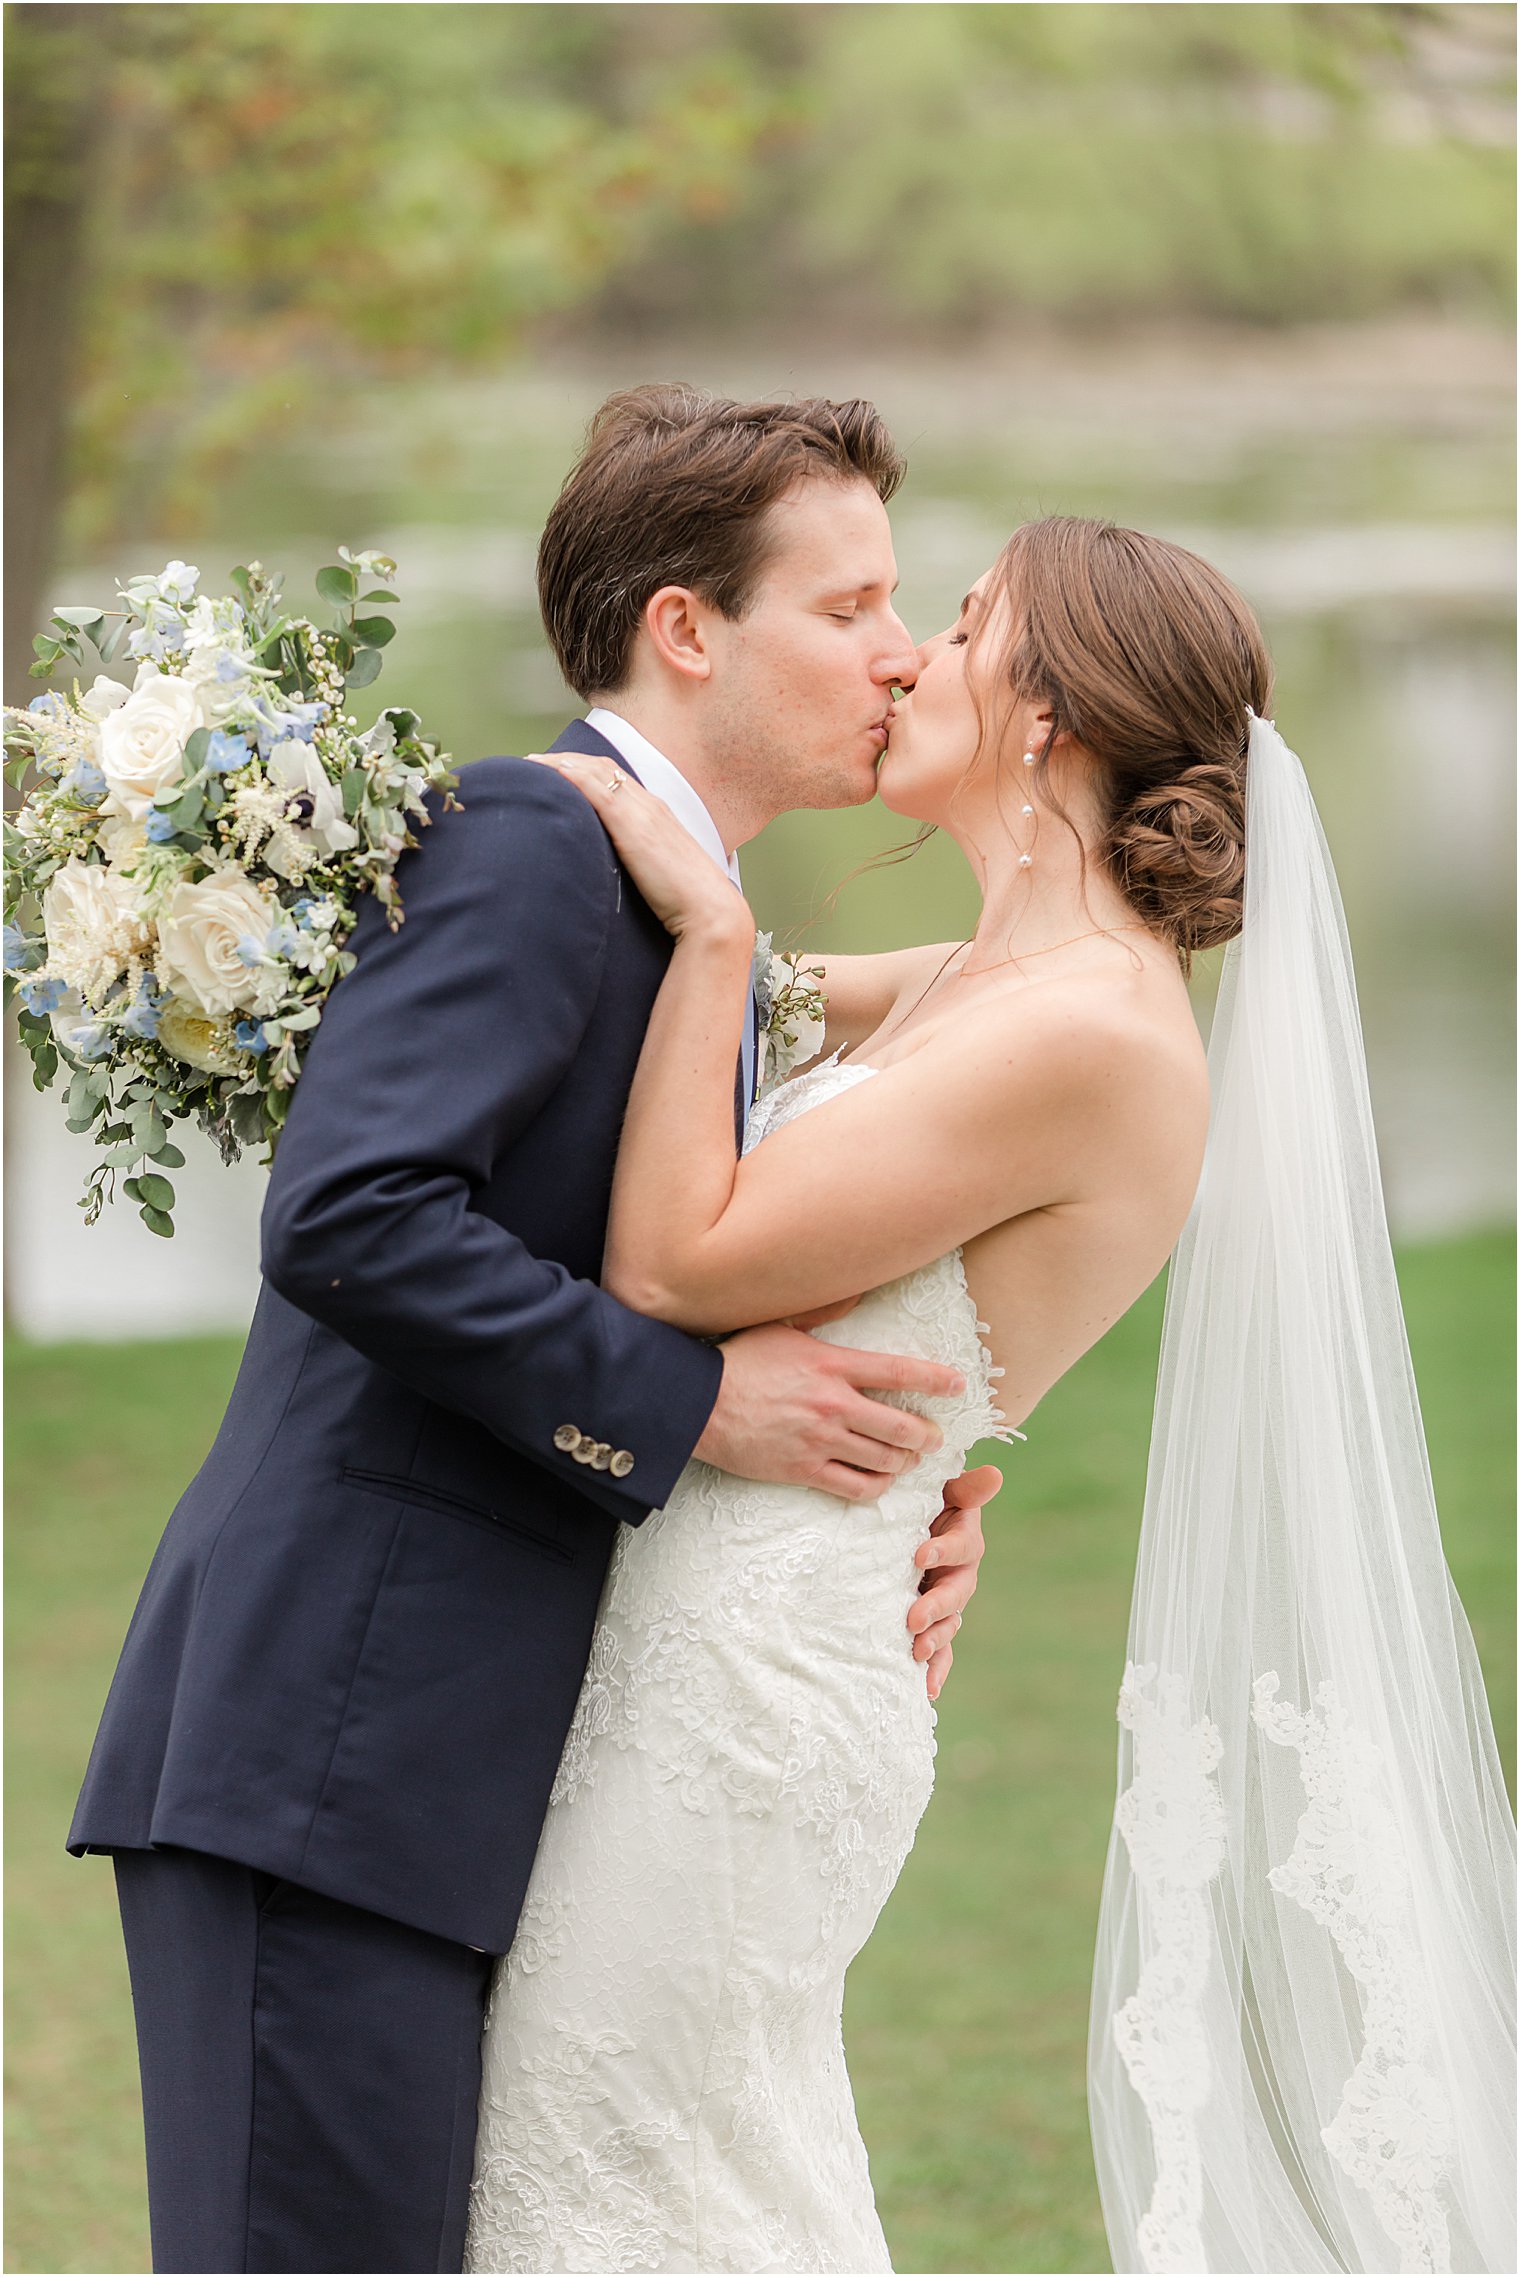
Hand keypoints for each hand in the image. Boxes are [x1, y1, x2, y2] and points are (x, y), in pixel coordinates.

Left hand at [524, 752, 750, 945]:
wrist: (710, 910)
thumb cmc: (688, 903)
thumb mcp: (661, 875)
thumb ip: (642, 866)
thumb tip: (625, 879)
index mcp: (658, 814)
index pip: (617, 779)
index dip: (586, 771)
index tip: (558, 772)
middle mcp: (649, 805)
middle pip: (602, 768)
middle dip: (567, 761)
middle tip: (535, 764)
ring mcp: (642, 812)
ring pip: (595, 772)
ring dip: (560, 764)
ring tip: (530, 766)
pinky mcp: (631, 825)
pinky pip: (596, 789)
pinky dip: (571, 776)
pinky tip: (548, 774)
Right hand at [695, 1319, 964, 1501]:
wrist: (696, 1403)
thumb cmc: (738, 1360)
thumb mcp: (782, 1327)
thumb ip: (824, 1312)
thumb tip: (856, 1292)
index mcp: (832, 1364)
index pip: (899, 1372)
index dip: (936, 1380)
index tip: (958, 1385)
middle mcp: (833, 1404)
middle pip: (903, 1427)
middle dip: (928, 1435)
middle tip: (934, 1436)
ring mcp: (819, 1440)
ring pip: (885, 1460)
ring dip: (905, 1462)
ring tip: (909, 1459)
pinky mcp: (803, 1469)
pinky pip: (855, 1487)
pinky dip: (877, 1487)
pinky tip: (880, 1481)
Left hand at [909, 1464, 1000, 1699]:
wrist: (902, 1527)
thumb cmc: (920, 1503)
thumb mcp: (939, 1490)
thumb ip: (964, 1488)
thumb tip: (995, 1474)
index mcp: (962, 1538)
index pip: (962, 1545)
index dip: (945, 1550)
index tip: (919, 1554)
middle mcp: (960, 1573)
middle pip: (957, 1592)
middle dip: (937, 1606)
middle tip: (914, 1617)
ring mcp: (948, 1601)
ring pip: (950, 1624)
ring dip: (936, 1639)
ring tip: (916, 1651)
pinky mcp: (934, 1624)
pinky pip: (940, 1650)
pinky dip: (935, 1669)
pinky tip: (927, 1689)